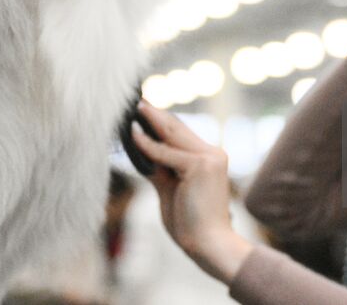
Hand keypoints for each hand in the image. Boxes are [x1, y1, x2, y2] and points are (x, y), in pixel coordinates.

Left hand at [131, 101, 252, 283]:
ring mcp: (208, 158)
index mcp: (211, 159)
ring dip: (152, 120)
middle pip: (178, 128)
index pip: (183, 134)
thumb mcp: (172, 190)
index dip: (163, 121)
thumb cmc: (192, 223)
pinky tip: (134, 134)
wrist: (209, 244)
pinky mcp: (198, 166)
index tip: (146, 110)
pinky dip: (148, 145)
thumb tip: (143, 155)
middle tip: (138, 101)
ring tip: (136, 107)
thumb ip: (161, 170)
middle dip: (156, 115)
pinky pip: (165, 153)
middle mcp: (213, 153)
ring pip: (173, 134)